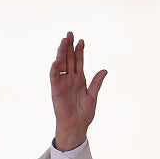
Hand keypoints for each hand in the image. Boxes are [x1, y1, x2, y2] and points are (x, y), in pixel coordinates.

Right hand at [50, 31, 107, 150]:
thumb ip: (97, 83)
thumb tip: (104, 70)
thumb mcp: (93, 96)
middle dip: (69, 46)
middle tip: (70, 33)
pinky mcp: (56, 89)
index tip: (81, 40)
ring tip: (64, 41)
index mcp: (80, 79)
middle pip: (69, 59)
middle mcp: (70, 78)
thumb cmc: (84, 113)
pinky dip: (55, 68)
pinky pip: (54, 76)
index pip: (79, 61)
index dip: (79, 51)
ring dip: (61, 53)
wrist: (76, 125)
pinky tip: (57, 59)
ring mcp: (63, 83)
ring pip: (61, 64)